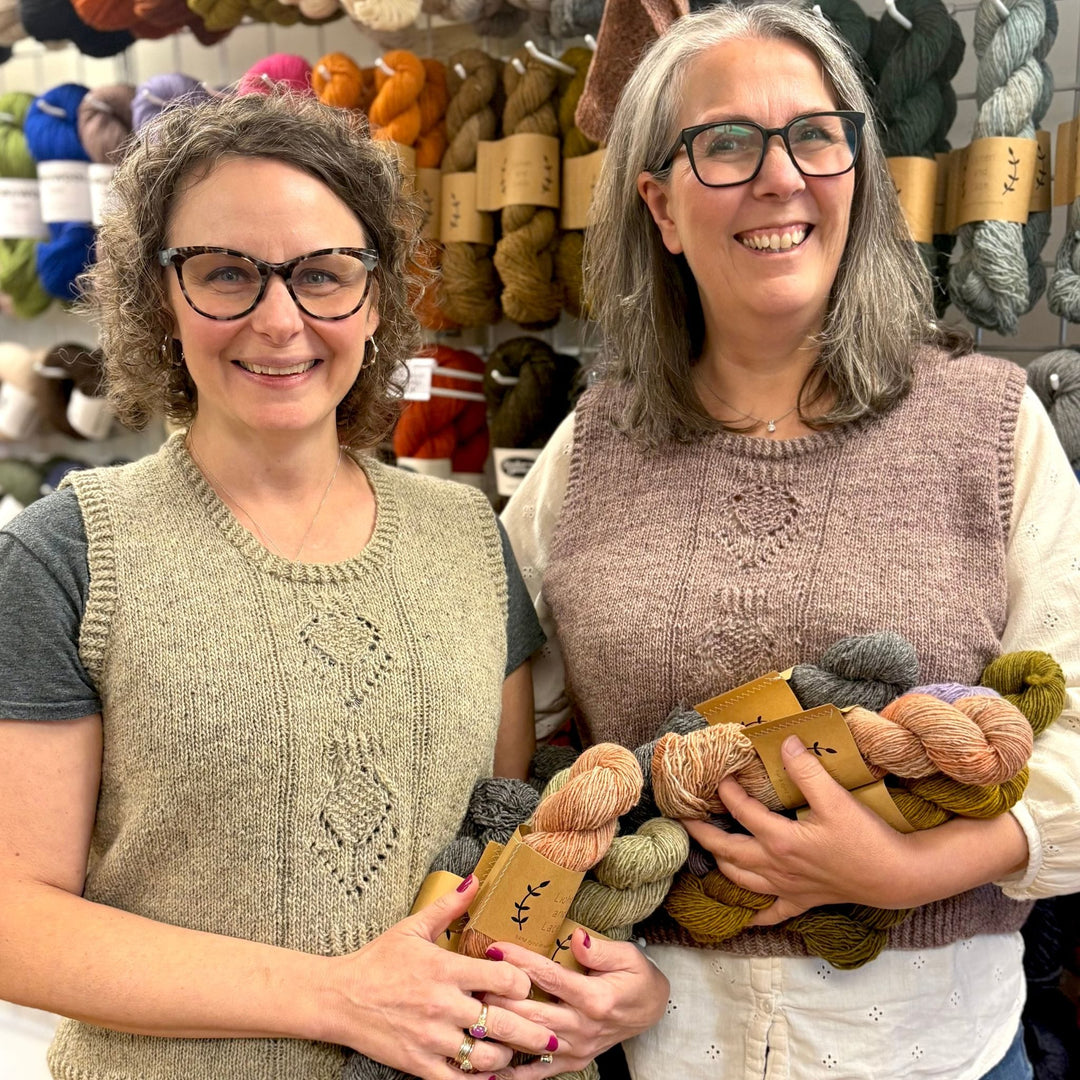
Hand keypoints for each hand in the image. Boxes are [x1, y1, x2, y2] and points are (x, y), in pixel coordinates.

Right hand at [321, 876, 561, 1079]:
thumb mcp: (413, 927)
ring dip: (506, 1057)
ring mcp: (432, 1037)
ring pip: (486, 1057)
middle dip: (533, 1032)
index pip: (505, 978)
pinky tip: (489, 1075)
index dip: (523, 983)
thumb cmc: (378, 960)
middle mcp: (444, 1004)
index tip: (526, 986)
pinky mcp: (419, 1064)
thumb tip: (474, 879)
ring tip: (516, 1053)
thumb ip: (449, 907)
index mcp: (447, 968)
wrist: (339, 998)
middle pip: (504, 1022)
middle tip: (550, 1036)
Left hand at [479, 929, 668, 1078]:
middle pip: (533, 1013)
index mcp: (595, 999)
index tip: (495, 948)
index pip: (549, 978)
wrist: (652, 1010)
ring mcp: (577, 1049)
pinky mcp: (573, 1062)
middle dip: (500, 997)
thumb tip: (577, 937)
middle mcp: (583, 1027)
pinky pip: (539, 1072)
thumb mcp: (627, 955)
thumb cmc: (637, 977)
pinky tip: (488, 1069)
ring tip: (473, 1013)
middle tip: (473, 980)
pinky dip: (513, 1074)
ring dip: (502, 1028)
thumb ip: (600, 950)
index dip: (521, 962)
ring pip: (530, 1041)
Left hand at [684, 735, 912, 924]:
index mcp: (780, 841)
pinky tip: (746, 915)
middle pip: (727, 850)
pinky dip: (755, 914)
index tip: (718, 775)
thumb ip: (806, 770)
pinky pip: (772, 913)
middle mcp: (776, 867)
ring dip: (720, 863)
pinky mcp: (803, 901)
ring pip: (741, 879)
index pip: (741, 812)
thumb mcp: (836, 798)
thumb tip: (784, 742)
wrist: (896, 877)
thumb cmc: (866, 838)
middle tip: (682, 819)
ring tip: (708, 849)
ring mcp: (788, 887)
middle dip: (702, 834)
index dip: (726, 791)